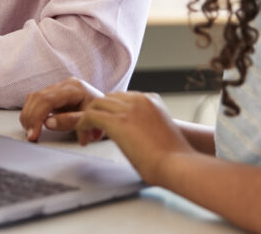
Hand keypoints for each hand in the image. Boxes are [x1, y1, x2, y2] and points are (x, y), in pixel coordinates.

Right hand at [20, 77, 104, 142]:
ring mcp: (59, 87)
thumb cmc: (102, 113)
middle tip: (30, 135)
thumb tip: (48, 123)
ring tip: (30, 131)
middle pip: (38, 97)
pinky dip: (31, 112)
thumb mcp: (91, 119)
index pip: (48, 100)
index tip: (33, 133)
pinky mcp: (55, 93)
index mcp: (74, 88)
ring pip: (34, 97)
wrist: (109, 108)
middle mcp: (65, 84)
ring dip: (28, 115)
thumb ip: (71, 121)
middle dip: (30, 118)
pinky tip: (32, 124)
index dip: (37, 117)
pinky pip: (37, 100)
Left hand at [77, 91, 194, 185]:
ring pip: (96, 103)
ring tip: (88, 136)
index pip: (123, 97)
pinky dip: (83, 125)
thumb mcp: (159, 132)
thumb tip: (134, 137)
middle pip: (108, 97)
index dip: (112, 111)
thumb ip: (146, 126)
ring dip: (89, 118)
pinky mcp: (117, 121)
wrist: (177, 164)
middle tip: (95, 132)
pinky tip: (84, 138)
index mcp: (152, 100)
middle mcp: (140, 99)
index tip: (107, 126)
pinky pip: (90, 115)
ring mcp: (128, 108)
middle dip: (100, 112)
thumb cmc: (173, 157)